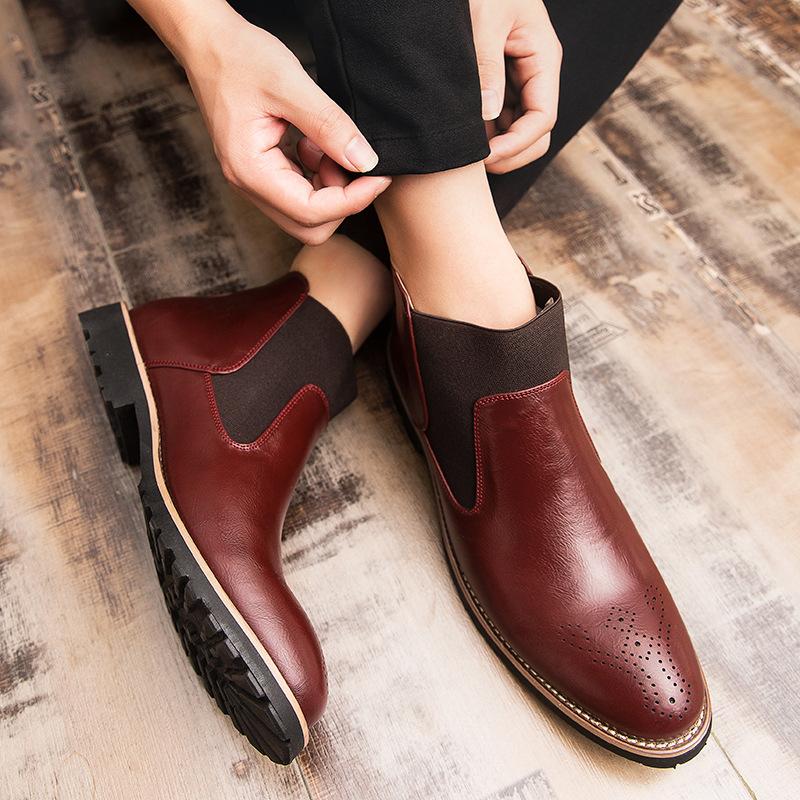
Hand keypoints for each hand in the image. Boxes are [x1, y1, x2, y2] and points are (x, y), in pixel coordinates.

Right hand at [179, 7, 390, 244]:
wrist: (208, 42)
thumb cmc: (239, 56)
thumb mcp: (290, 85)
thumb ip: (329, 125)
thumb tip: (364, 161)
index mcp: (250, 171)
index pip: (311, 212)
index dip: (352, 200)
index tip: (378, 176)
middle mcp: (248, 184)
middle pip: (308, 225)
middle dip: (341, 201)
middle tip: (355, 162)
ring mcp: (253, 181)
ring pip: (305, 212)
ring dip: (329, 187)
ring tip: (330, 146)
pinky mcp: (261, 171)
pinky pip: (297, 192)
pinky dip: (317, 175)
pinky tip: (315, 144)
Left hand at [470, 0, 561, 173]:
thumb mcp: (486, 18)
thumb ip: (487, 65)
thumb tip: (488, 112)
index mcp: (543, 60)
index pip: (542, 119)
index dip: (517, 145)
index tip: (487, 156)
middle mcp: (535, 76)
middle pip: (535, 135)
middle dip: (511, 155)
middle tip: (474, 164)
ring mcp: (518, 82)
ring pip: (516, 131)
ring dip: (495, 148)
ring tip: (464, 154)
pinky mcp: (499, 84)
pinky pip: (498, 120)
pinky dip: (484, 135)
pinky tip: (462, 139)